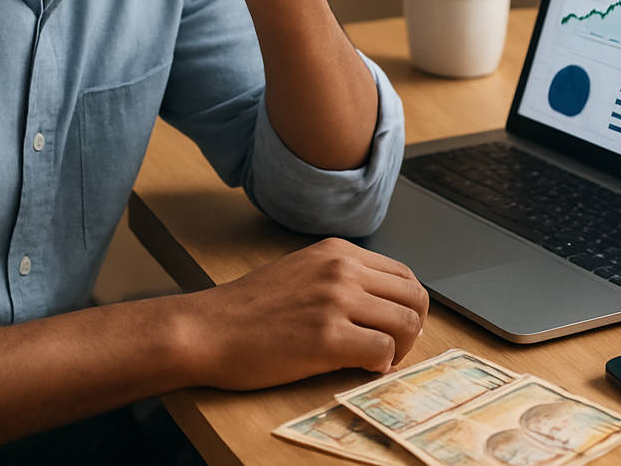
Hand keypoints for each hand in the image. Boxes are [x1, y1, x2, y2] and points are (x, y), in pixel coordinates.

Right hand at [176, 238, 428, 389]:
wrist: (206, 329)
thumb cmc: (247, 309)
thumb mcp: (300, 272)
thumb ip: (339, 278)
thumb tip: (381, 304)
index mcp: (337, 252)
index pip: (403, 274)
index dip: (407, 305)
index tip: (395, 326)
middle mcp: (342, 270)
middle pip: (414, 297)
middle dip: (412, 328)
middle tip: (394, 348)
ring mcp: (336, 302)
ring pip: (406, 324)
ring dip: (399, 349)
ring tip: (376, 360)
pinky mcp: (327, 338)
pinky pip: (382, 352)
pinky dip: (379, 365)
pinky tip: (359, 368)